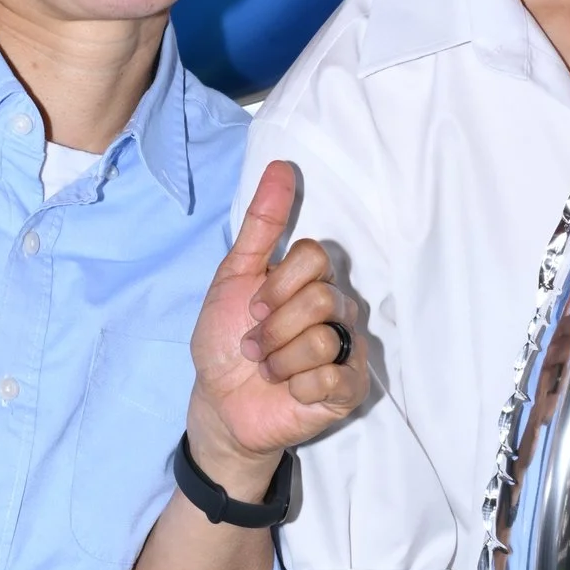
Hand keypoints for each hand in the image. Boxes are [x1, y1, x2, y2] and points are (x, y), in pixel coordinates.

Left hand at [185, 156, 368, 491]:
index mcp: (312, 280)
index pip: (314, 256)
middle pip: (319, 298)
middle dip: (274, 326)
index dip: (276, 285)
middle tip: (257, 345)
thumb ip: (261, 223)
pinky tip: (289, 391)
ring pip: (324, 338)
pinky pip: (332, 377)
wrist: (220, 402)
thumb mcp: (234, 276)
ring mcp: (348, 350)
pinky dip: (297, 386)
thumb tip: (280, 167)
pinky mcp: (350, 390)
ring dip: (281, 359)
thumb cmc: (227, 340)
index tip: (253, 307)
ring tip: (269, 370)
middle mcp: (338, 310)